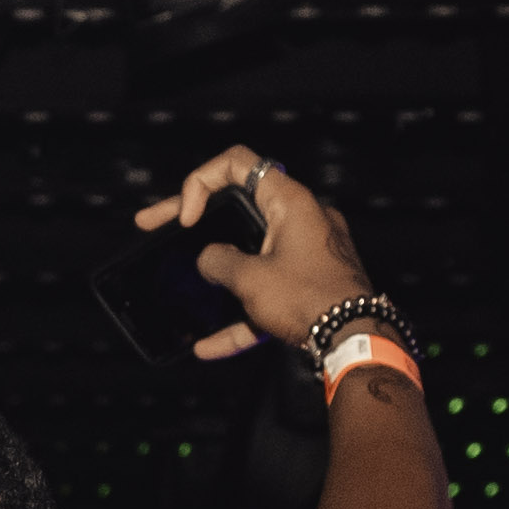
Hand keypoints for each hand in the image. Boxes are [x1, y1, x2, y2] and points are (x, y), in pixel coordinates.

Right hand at [135, 142, 376, 362]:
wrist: (356, 340)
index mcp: (290, 202)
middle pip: (237, 208)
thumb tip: (209, 261)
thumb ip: (218, 261)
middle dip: (194, 221)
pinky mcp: (311, 284)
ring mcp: (308, 252)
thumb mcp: (250, 279)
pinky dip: (242, 313)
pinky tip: (209, 345)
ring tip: (179, 283)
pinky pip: (269, 292)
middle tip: (152, 223)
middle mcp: (301, 219)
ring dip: (217, 269)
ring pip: (251, 252)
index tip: (187, 219)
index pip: (237, 164)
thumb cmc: (309, 299)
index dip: (201, 183)